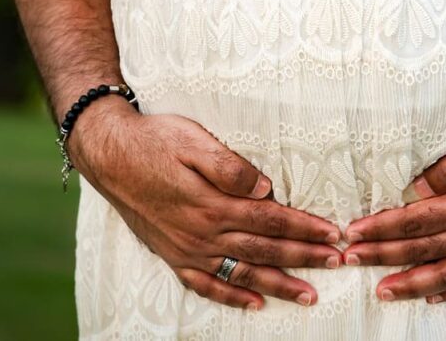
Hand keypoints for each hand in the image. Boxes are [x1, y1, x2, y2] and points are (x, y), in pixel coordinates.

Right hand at [69, 98, 343, 310]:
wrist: (108, 155)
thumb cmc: (154, 141)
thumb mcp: (192, 141)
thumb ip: (229, 167)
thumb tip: (265, 187)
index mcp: (213, 203)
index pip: (271, 219)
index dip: (305, 227)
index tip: (334, 234)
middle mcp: (203, 232)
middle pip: (264, 250)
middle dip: (304, 258)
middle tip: (338, 263)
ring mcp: (187, 249)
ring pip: (242, 274)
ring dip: (278, 285)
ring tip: (309, 295)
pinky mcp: (172, 255)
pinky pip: (205, 286)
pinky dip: (232, 298)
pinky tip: (255, 305)